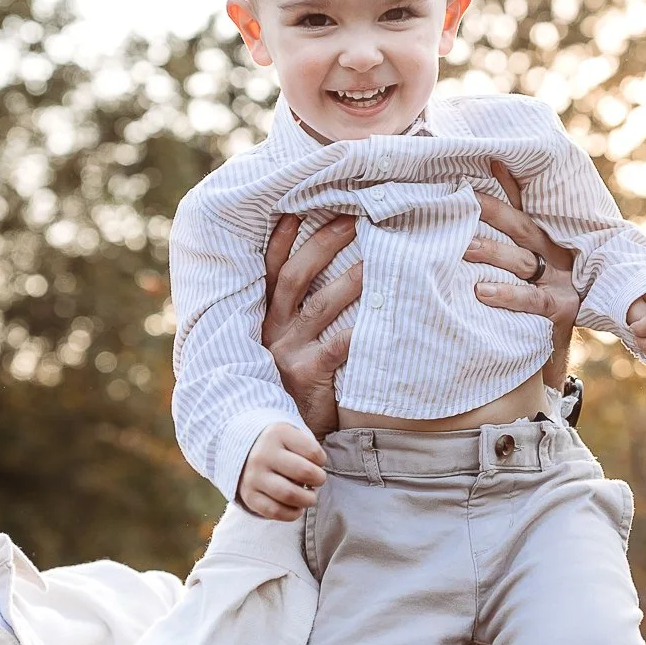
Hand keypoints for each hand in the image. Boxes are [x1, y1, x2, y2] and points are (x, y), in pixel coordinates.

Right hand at [238, 424, 326, 520]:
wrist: (241, 451)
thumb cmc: (277, 445)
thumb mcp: (289, 434)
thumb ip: (307, 450)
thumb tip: (317, 479)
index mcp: (277, 434)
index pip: (313, 452)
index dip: (322, 460)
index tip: (317, 462)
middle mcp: (263, 454)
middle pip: (304, 472)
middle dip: (319, 480)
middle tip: (317, 480)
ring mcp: (254, 476)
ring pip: (290, 495)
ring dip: (308, 499)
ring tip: (309, 496)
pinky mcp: (249, 496)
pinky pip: (275, 511)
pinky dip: (292, 514)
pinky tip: (297, 507)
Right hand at [262, 214, 360, 436]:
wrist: (281, 436)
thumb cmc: (290, 385)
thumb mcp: (282, 348)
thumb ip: (292, 317)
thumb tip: (327, 274)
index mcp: (264, 319)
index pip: (270, 270)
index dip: (281, 238)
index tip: (298, 207)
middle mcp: (272, 330)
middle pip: (295, 277)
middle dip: (322, 244)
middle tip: (354, 220)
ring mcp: (288, 352)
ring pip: (321, 306)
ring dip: (350, 279)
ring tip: (378, 258)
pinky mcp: (308, 375)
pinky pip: (339, 347)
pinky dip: (360, 331)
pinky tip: (381, 318)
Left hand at [465, 161, 579, 388]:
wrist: (547, 363)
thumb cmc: (523, 318)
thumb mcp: (512, 283)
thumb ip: (493, 259)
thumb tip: (450, 235)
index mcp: (545, 247)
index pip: (522, 211)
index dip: (508, 186)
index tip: (488, 160)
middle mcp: (555, 260)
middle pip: (521, 228)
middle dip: (493, 211)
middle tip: (460, 197)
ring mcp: (561, 284)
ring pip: (523, 261)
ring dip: (492, 252)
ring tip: (462, 246)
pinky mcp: (562, 311)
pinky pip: (531, 301)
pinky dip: (506, 295)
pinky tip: (481, 292)